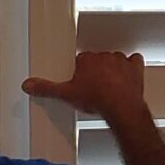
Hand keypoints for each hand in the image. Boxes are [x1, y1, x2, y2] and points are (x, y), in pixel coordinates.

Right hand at [23, 51, 146, 118]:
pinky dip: (132, 67)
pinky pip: (134, 61)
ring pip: (115, 60)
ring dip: (112, 69)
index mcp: (86, 59)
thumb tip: (30, 85)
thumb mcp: (66, 95)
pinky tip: (128, 75)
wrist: (121, 107)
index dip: (80, 72)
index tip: (79, 81)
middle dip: (95, 70)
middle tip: (92, 86)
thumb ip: (47, 89)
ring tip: (108, 85)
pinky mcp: (135, 69)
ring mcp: (121, 62)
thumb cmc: (97, 99)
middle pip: (97, 60)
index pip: (81, 60)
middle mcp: (104, 57)